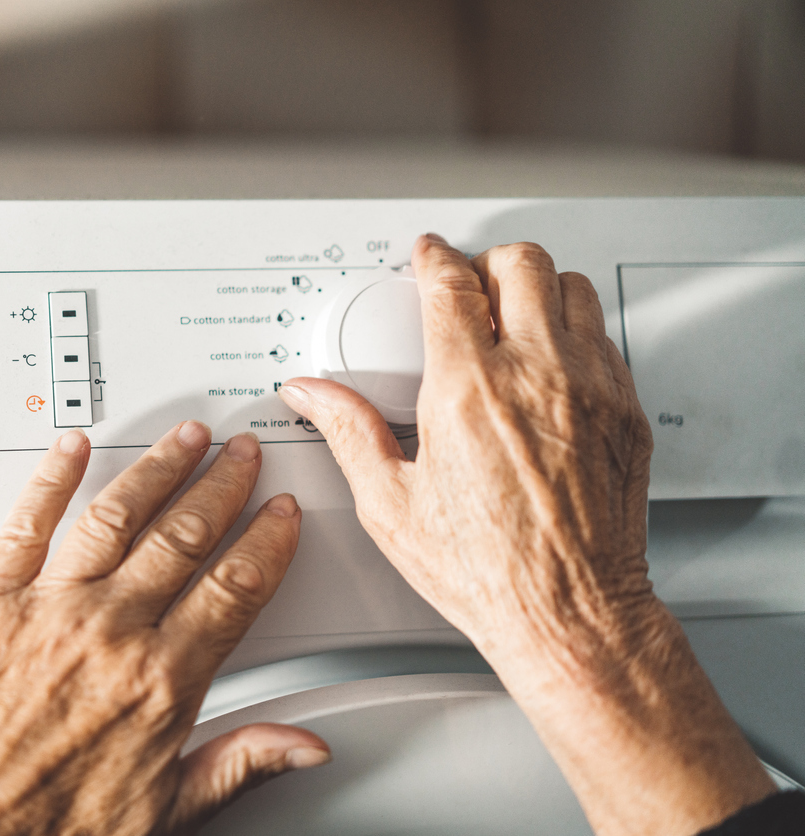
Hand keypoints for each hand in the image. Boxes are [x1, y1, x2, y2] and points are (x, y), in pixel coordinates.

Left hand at [0, 422, 328, 835]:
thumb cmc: (57, 828)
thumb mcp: (169, 810)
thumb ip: (241, 762)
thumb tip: (304, 747)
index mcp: (163, 681)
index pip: (236, 586)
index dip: (266, 540)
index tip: (279, 514)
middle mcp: (112, 633)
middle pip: (185, 535)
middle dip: (223, 485)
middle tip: (241, 455)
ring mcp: (50, 610)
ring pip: (118, 516)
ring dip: (158, 469)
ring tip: (184, 439)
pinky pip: (26, 524)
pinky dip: (50, 479)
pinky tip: (72, 450)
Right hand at [279, 235, 773, 835]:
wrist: (570, 612)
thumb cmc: (486, 570)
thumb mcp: (390, 505)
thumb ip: (347, 431)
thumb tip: (311, 394)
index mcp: (468, 389)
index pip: (452, 284)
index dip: (434, 258)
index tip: (427, 255)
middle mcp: (536, 375)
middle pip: (521, 264)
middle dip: (487, 261)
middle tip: (468, 279)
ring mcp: (589, 388)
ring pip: (573, 288)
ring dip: (539, 287)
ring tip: (514, 308)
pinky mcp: (625, 411)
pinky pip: (605, 336)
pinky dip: (576, 329)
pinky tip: (554, 358)